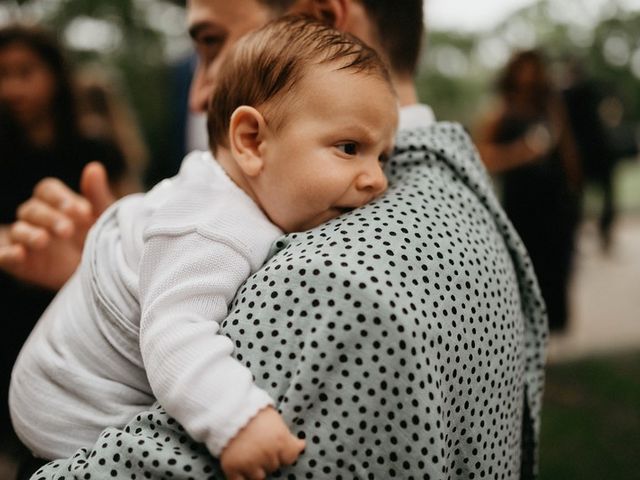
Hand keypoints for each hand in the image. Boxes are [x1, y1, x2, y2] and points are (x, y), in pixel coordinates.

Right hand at [0, 162, 115, 288]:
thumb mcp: (105, 219)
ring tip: (43, 240)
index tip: (82, 212)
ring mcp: (26, 240)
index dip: (61, 198)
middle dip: (49, 218)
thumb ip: (98, 195)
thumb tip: (94, 167)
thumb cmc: (102, 240)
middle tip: (68, 230)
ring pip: (18, 230)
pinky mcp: (20, 264)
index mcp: (56, 203)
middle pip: (32, 209)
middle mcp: (38, 218)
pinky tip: (18, 253)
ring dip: (29, 234)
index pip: (47, 190)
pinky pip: (4, 256)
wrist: (102, 276)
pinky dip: (6, 254)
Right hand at [220, 407, 304, 479]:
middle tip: (259, 446)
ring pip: (259, 477)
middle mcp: (267, 455)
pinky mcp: (232, 468)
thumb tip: (301, 445)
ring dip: (255, 468)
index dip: (283, 453)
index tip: (277, 448)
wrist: (227, 408)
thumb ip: (287, 435)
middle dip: (268, 458)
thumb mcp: (276, 419)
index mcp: (281, 441)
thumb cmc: (254, 411)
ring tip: (249, 454)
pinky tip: (240, 468)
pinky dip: (240, 478)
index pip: (289, 459)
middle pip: (273, 467)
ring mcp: (249, 463)